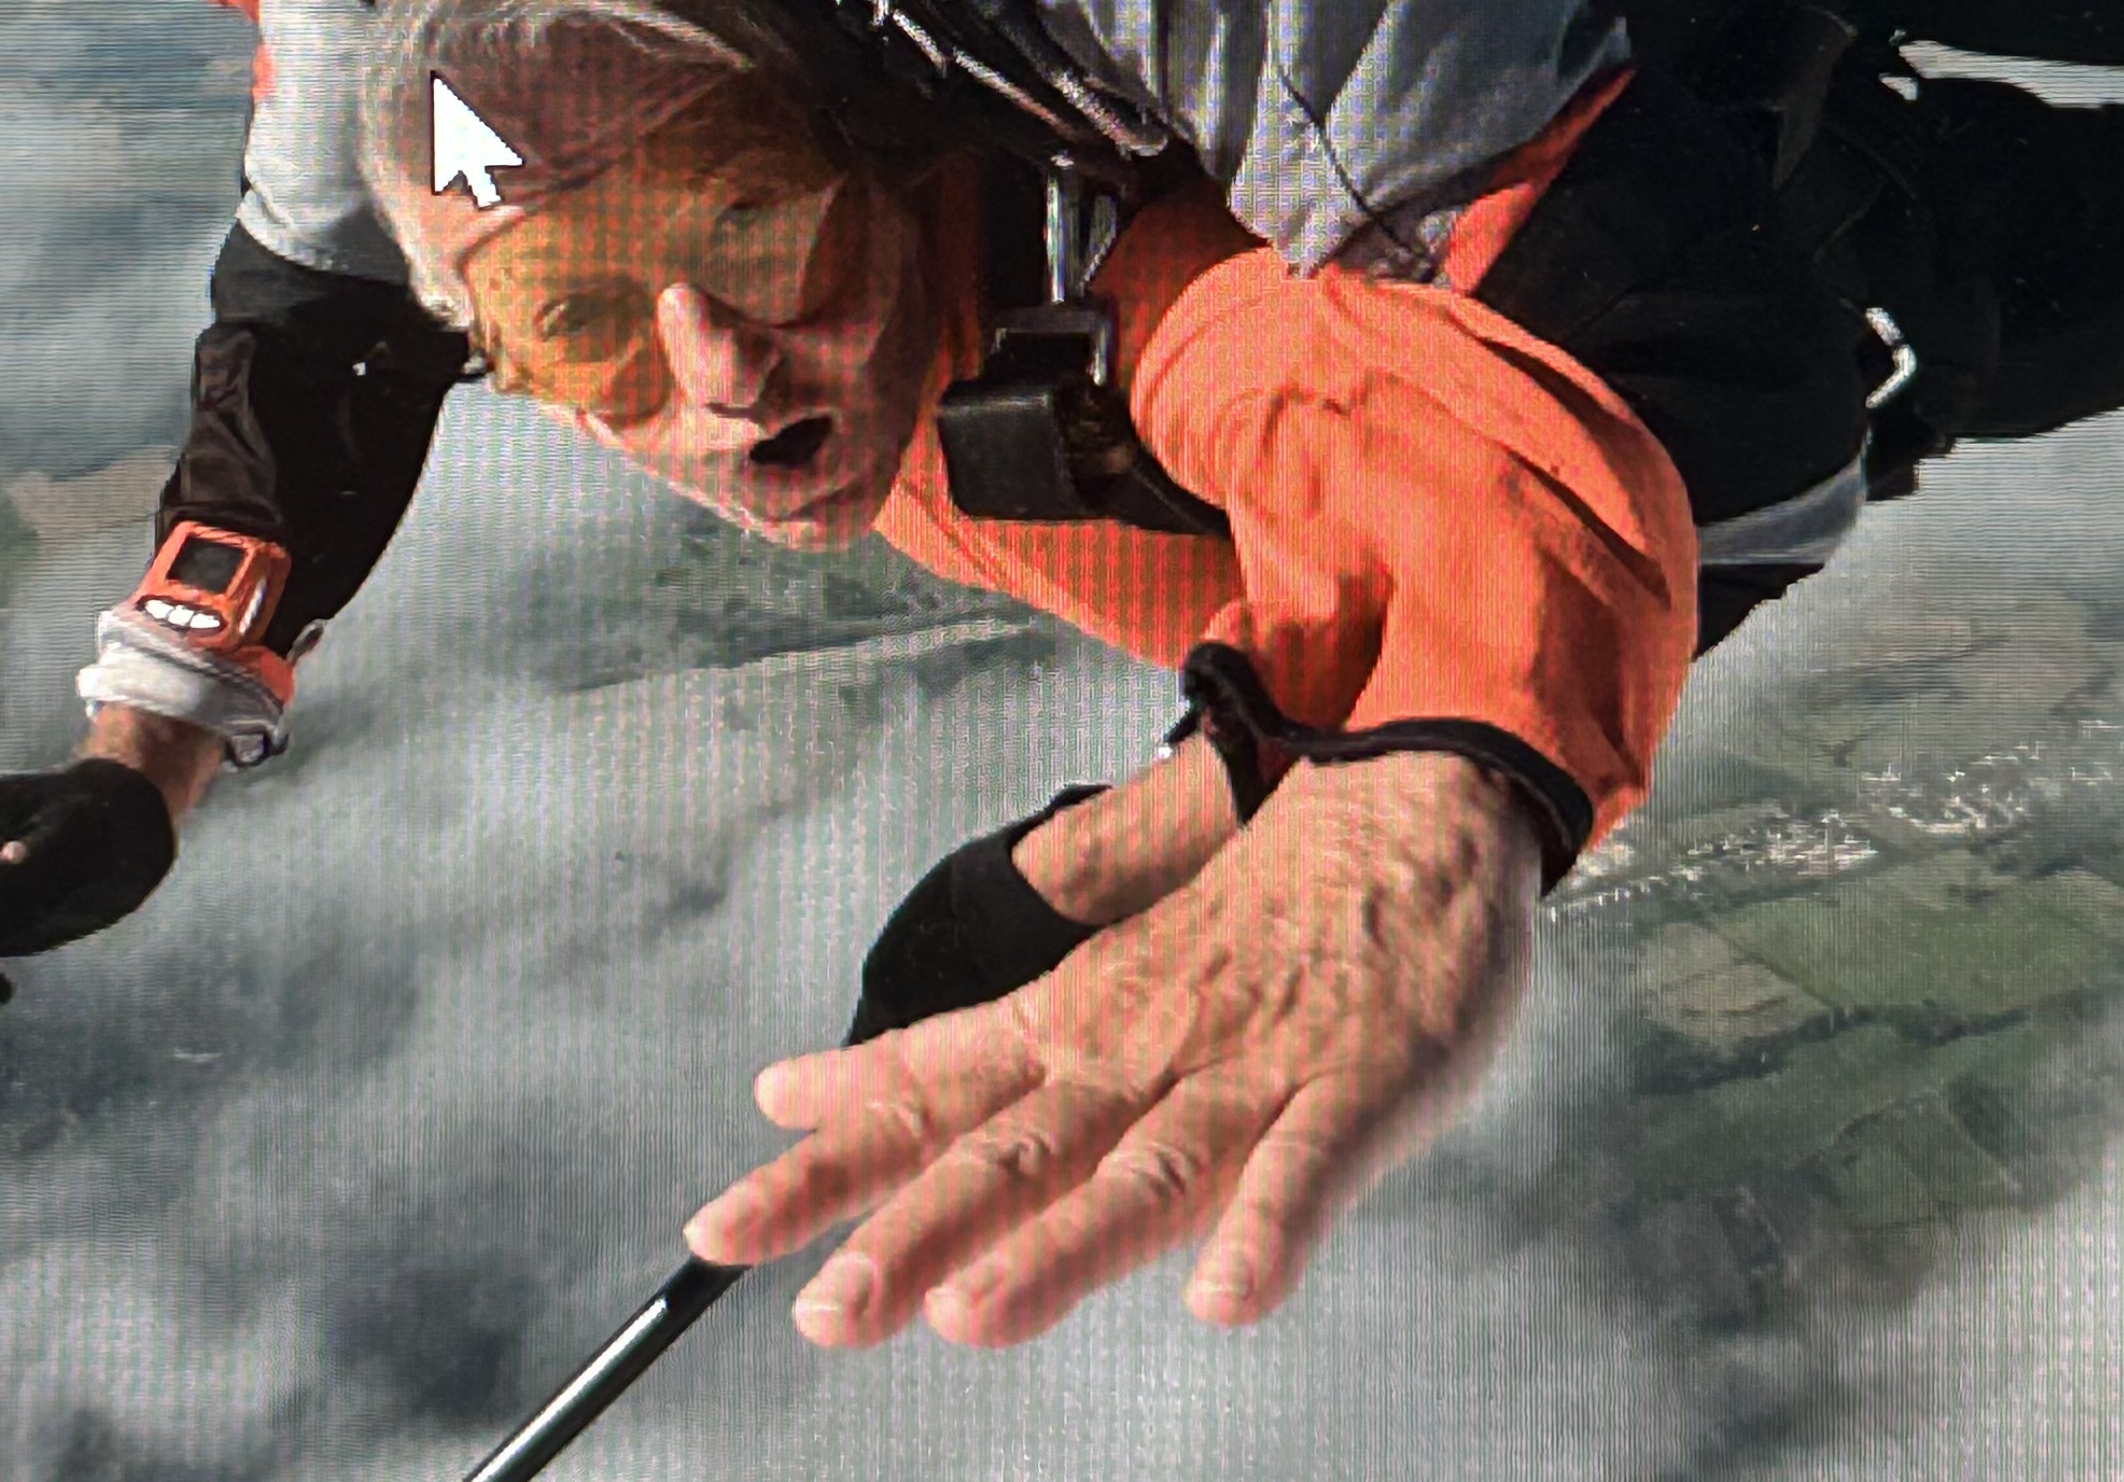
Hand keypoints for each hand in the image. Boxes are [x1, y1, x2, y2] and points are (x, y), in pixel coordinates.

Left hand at [691, 751, 1539, 1347]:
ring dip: (1058, 1245)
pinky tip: (1229, 1299)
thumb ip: (953, 1055)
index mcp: (1067, 1029)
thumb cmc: (1245, 920)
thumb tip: (797, 1092)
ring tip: (971, 1315)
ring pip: (1139, 1168)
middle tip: (824, 1313)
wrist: (1409, 808)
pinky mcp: (1356, 1088)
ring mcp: (1243, 1071)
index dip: (822, 1169)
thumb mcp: (1081, 983)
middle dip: (913, 1232)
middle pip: (1008, 1150)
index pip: (921, 1103)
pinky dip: (1269, 1231)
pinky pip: (1309, 1169)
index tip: (714, 1234)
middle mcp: (1135, 1054)